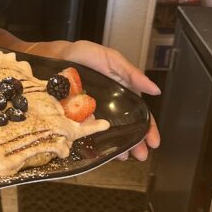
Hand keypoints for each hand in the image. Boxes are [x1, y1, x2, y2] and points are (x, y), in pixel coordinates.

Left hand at [28, 39, 160, 161]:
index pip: (139, 114)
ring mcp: (92, 113)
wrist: (56, 56)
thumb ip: (132, 74)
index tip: (154, 142)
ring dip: (118, 147)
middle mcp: (108, 106)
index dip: (147, 128)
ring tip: (124, 156)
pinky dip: (93, 143)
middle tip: (141, 155)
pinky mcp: (75, 117)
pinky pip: (86, 133)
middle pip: (126, 128)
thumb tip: (155, 90)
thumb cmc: (85, 55)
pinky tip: (100, 152)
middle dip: (135, 143)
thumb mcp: (112, 60)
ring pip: (108, 134)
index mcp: (121, 94)